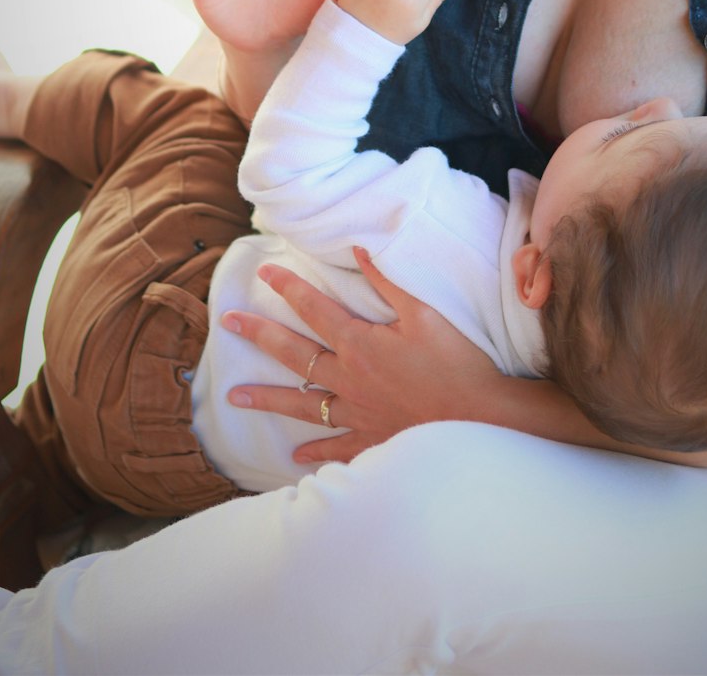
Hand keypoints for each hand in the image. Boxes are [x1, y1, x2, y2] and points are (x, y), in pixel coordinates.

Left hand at [222, 248, 499, 463]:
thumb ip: (387, 281)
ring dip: (266, 398)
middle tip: (228, 324)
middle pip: (294, 353)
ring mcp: (357, 412)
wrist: (479, 418)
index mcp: (359, 342)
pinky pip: (335, 446)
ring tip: (234, 397)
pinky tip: (296, 458)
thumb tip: (358, 248)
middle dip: (259, 335)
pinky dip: (315, 453)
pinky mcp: (371, 438)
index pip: (313, 309)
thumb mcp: (424, 313)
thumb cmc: (456, 362)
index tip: (263, 273)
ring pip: (301, 404)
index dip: (288, 288)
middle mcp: (348, 378)